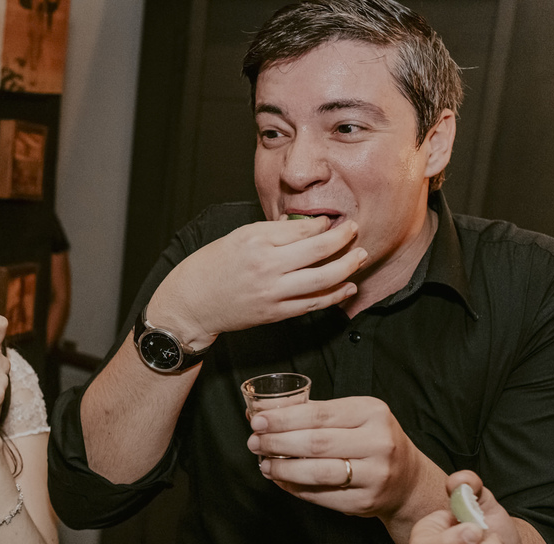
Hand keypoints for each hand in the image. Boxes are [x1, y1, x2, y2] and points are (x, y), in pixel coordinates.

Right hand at [149, 216, 364, 346]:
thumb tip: (307, 226)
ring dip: (348, 266)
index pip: (303, 228)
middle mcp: (267, 266)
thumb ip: (273, 232)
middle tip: (355, 231)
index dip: (324, 224)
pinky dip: (335, 295)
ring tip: (361, 256)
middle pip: (319, 250)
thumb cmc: (212, 266)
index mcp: (256, 241)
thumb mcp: (239, 237)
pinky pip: (314, 303)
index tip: (333, 221)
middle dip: (344, 239)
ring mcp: (273, 292)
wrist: (192, 303)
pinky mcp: (275, 313)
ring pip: (323, 278)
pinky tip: (348, 286)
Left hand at [250, 396, 437, 520]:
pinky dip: (295, 488)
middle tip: (255, 442)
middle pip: (315, 443)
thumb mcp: (353, 416)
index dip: (283, 419)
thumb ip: (312, 413)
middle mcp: (379, 442)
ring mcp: (375, 474)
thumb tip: (260, 412)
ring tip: (265, 464)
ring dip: (283, 469)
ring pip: (317, 472)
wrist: (407, 479)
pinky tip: (281, 480)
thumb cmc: (371, 441)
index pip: (318, 414)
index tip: (257, 421)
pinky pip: (321, 496)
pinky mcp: (365, 501)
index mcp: (372, 413)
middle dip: (277, 443)